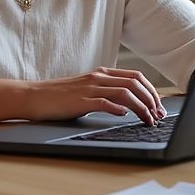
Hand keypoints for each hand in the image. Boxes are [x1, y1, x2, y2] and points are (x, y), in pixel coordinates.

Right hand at [24, 67, 165, 124]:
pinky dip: (119, 109)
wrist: (35, 96)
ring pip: (125, 93)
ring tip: (148, 120)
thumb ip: (107, 92)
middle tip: (159, 115)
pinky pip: (105, 102)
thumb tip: (130, 105)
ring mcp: (90, 88)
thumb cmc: (60, 97)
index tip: (159, 106)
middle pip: (135, 83)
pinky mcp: (81, 101)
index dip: (152, 91)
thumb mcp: (88, 90)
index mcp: (102, 73)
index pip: (136, 76)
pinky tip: (125, 117)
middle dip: (152, 100)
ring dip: (141, 108)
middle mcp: (99, 77)